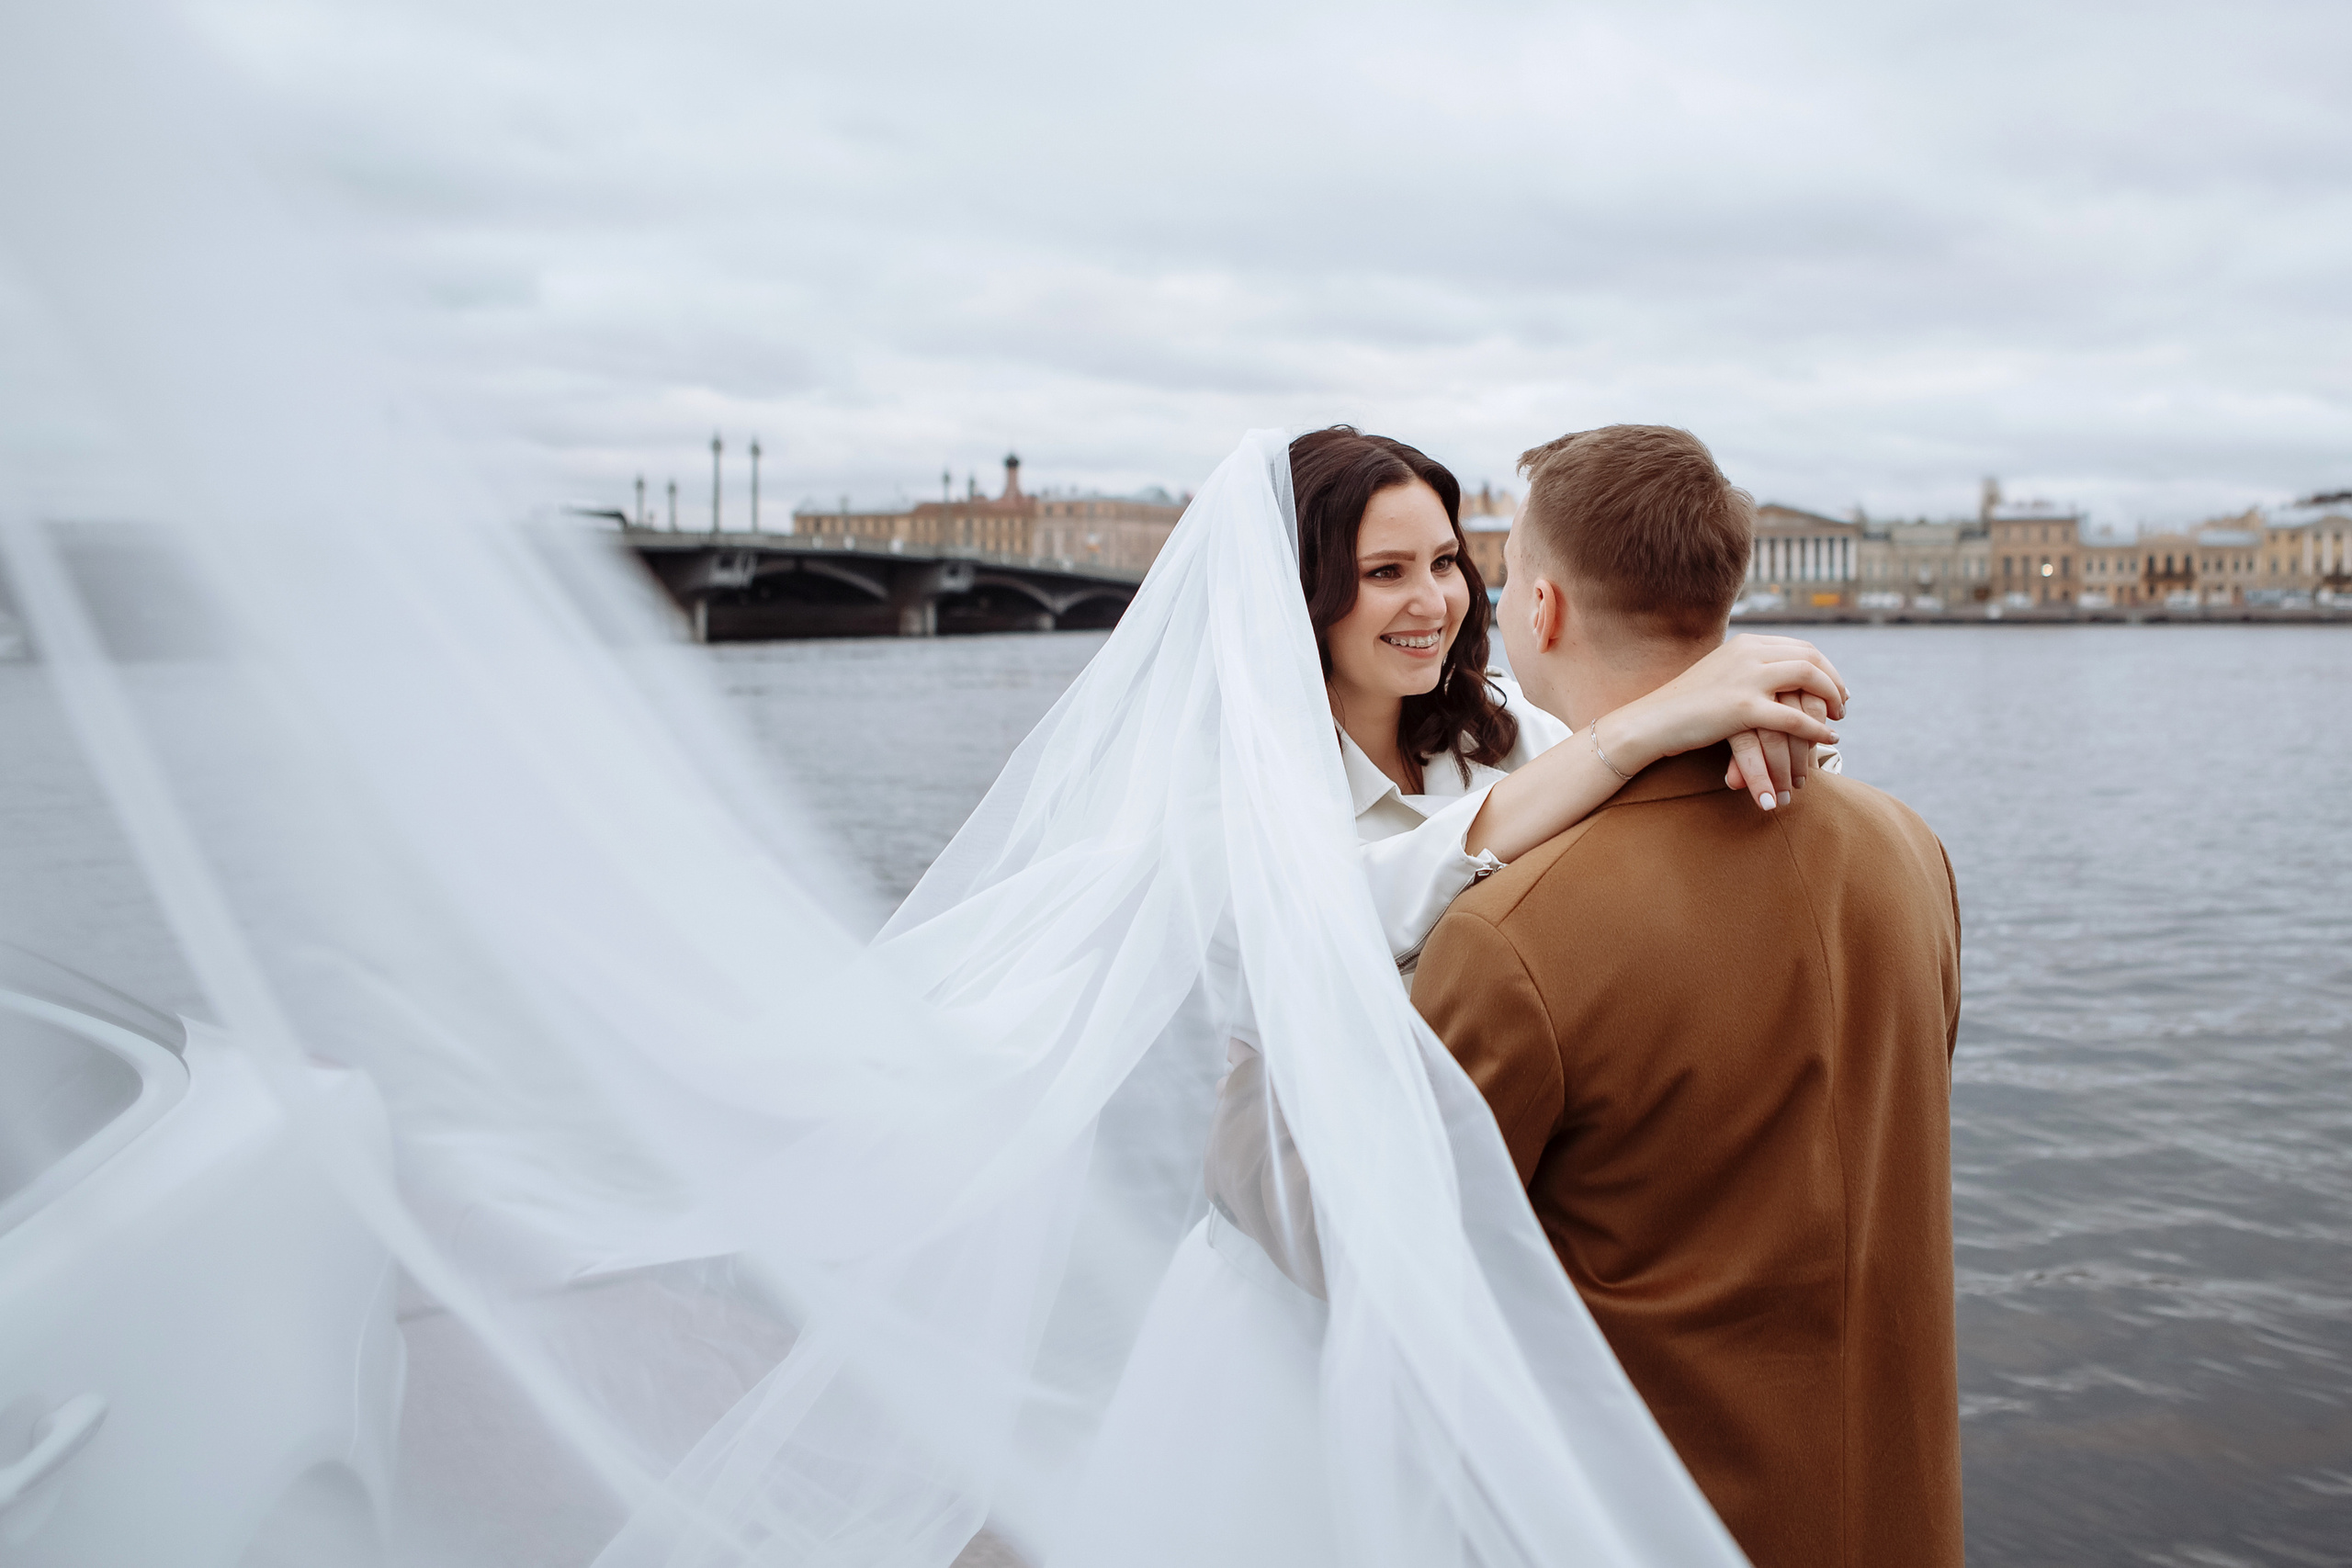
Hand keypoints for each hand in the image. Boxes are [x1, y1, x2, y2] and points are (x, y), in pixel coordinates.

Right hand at [1606, 634, 1844, 803]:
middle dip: (1834, 681)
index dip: (1825, 667)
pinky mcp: (1743, 707)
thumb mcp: (1719, 675)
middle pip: (1811, 658)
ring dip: (1831, 699)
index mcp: (1745, 643)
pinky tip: (1828, 739)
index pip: (1800, 647)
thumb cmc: (1684, 704)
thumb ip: (1746, 669)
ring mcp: (1747, 678)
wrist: (1653, 720)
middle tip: (1842, 705)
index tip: (1833, 688)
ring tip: (1838, 720)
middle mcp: (1749, 652)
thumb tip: (1771, 676)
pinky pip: (1794, 719)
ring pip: (1809, 679)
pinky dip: (1816, 730)